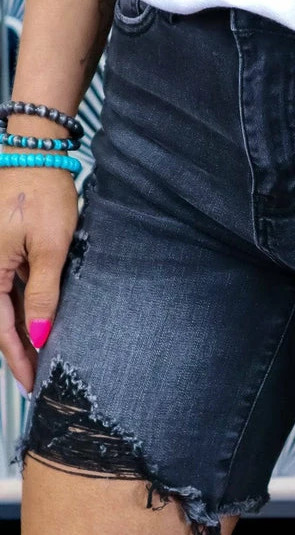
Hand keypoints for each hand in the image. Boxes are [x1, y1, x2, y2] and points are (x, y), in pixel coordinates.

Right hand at [0, 166, 78, 392]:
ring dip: (20, 331)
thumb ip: (43, 294)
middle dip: (17, 350)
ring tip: (39, 357)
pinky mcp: (3, 247)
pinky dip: (22, 307)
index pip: (0, 328)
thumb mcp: (50, 248)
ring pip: (3, 305)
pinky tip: (38, 322)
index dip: (16, 359)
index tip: (30, 383)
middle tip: (34, 378)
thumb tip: (39, 333)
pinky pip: (8, 286)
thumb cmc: (43, 192)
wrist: (35, 151)